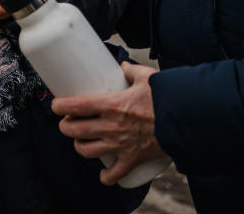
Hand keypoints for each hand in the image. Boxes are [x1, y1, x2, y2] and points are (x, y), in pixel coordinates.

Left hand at [51, 62, 165, 184]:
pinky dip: (106, 176)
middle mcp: (110, 126)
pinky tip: (103, 173)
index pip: (74, 106)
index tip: (56, 105)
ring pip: (86, 151)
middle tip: (67, 122)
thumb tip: (123, 67)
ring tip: (81, 140)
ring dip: (79, 146)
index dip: (59, 106)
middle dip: (65, 126)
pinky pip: (114, 173)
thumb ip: (132, 71)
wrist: (187, 121)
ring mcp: (120, 144)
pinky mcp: (132, 158)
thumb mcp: (147, 77)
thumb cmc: (167, 97)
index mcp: (110, 104)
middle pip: (74, 130)